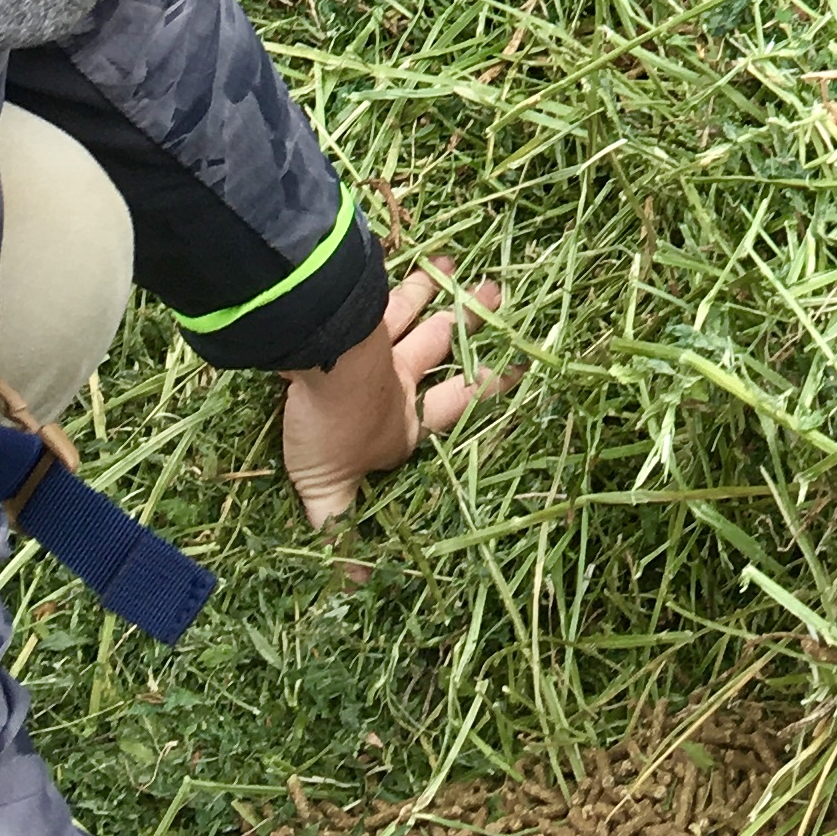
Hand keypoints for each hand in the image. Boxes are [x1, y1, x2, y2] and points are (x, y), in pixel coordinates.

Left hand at [280, 263, 499, 530]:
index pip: (453, 406)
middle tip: (498, 294)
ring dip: (431, 288)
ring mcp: (379, 339)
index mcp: (404, 420)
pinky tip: (389, 248)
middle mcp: (398, 376)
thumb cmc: (331, 429)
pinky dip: (385, 270)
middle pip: (440, 346)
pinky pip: (373, 288)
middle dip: (469, 324)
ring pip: (411, 311)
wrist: (317, 365)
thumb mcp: (330, 490)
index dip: (487, 389)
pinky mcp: (354, 312)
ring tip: (450, 264)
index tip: (519, 370)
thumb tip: (352, 587)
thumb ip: (340, 528)